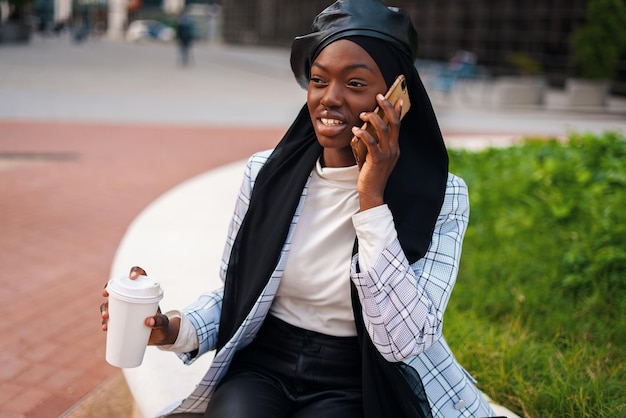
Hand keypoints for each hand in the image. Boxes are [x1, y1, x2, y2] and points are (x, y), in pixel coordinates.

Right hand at [101, 266, 179, 345]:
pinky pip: (109, 319)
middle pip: (118, 287)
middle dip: (109, 289)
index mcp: (145, 290)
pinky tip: (105, 328)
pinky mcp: (120, 319)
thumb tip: (148, 322)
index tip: (132, 277)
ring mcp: (124, 307)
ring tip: (106, 317)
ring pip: (110, 303)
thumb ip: (160, 321)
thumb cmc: (161, 324)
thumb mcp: (163, 322)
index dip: (135, 271)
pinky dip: (106, 323)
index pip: (141, 274)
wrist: (158, 336)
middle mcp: (132, 296)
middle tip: (106, 295)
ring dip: (105, 308)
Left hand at [351, 93, 401, 210]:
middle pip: (394, 122)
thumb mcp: (375, 156)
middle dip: (387, 106)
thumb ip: (373, 143)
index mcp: (395, 147)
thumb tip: (364, 128)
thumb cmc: (370, 174)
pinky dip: (363, 133)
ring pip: (383, 128)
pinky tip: (355, 130)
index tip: (396, 98)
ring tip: (362, 113)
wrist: (371, 192)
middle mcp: (394, 148)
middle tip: (379, 96)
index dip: (397, 111)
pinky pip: (371, 141)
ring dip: (372, 118)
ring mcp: (387, 154)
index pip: (398, 125)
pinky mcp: (377, 159)